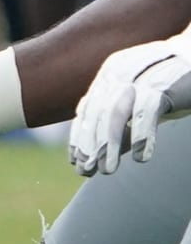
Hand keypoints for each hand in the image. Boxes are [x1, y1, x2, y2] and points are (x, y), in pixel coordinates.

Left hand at [69, 33, 190, 176]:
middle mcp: (117, 73)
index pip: (88, 109)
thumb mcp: (140, 104)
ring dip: (110, 143)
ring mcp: (138, 77)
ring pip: (116, 113)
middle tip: (85, 170)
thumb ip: (124, 125)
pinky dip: (142, 135)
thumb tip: (103, 154)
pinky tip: (142, 158)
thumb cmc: (168, 83)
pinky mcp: (161, 85)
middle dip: (89, 144)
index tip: (74, 161)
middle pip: (98, 113)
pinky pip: (147, 112)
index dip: (80, 136)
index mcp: (108, 75)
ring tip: (107, 170)